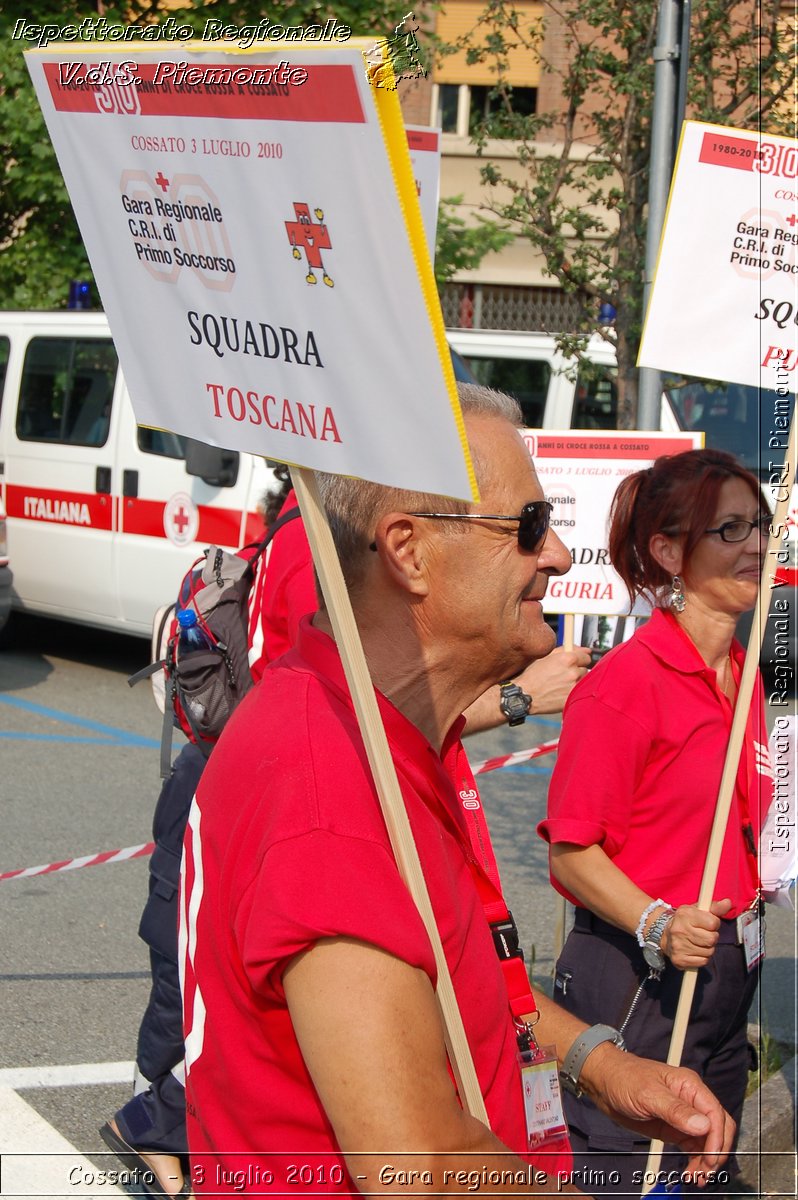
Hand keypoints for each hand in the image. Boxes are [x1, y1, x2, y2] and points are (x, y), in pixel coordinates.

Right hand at [518, 646, 590, 714]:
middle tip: (564, 674)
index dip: (581, 659)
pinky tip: (561, 692)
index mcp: (568, 659)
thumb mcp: (547, 656)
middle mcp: (573, 672)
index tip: (577, 661)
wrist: (525, 694)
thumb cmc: (532, 676)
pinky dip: (573, 692)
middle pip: (585, 669)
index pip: (586, 657)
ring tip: (562, 684)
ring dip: (576, 682)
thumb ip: (566, 650)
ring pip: (583, 682)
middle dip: (577, 670)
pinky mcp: (572, 699)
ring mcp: (574, 687)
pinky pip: (578, 693)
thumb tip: (584, 650)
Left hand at [583, 1043, 734, 1184]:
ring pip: (708, 1141)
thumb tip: (703, 1125)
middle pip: (718, 1128)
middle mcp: (691, 1100)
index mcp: (690, 1086)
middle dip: (716, 1151)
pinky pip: (694, 1146)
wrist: (605, 1082)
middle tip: (705, 1171)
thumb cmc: (624, 1078)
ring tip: (697, 1177)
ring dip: (707, 1160)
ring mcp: (684, 1116)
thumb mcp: (648, 1094)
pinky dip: (696, 1160)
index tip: (709, 1158)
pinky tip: (691, 1171)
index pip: (715, 1114)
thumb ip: (676, 1110)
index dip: (716, 1138)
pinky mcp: (675, 1129)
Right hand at [661, 899, 731, 969]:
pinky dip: (702, 957)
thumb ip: (714, 907)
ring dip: (708, 948)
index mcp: (685, 914)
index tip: (708, 924)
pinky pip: (703, 961)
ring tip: (699, 942)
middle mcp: (680, 930)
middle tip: (704, 934)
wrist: (664, 934)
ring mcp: (678, 946)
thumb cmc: (686, 921)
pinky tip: (695, 951)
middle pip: (711, 939)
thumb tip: (728, 902)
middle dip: (712, 937)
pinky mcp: (679, 959)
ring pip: (709, 952)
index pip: (713, 923)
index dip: (714, 924)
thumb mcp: (698, 910)